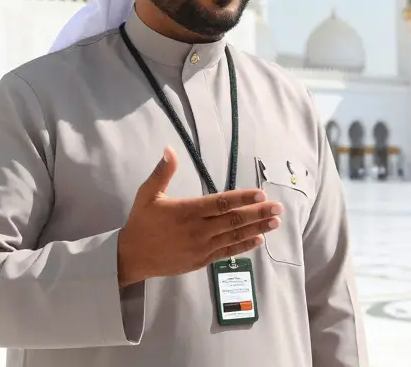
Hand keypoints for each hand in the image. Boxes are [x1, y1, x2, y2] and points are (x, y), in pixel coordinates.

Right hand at [117, 147, 281, 287]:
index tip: (260, 194)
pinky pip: (227, 253)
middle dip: (258, 213)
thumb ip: (162, 172)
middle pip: (233, 220)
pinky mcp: (202, 260)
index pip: (220, 203)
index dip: (241, 198)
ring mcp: (201, 247)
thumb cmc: (141, 223)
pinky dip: (244, 247)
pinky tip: (259, 240)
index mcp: (187, 211)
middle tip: (278, 207)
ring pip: (234, 237)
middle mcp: (198, 230)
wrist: (132, 257)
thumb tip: (169, 149)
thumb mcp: (147, 194)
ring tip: (275, 222)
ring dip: (257, 229)